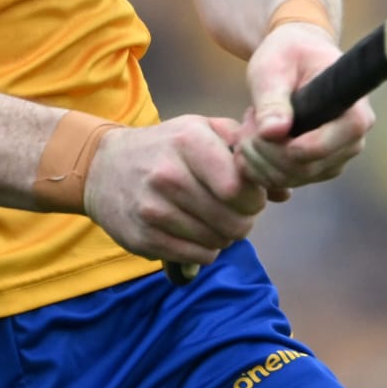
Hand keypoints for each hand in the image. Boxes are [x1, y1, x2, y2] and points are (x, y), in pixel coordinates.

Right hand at [83, 114, 266, 266]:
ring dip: (225, 235)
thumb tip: (284, 191)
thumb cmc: (165, 146)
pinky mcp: (143, 239)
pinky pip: (198, 258)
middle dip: (244, 219)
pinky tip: (195, 231)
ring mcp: (153, 210)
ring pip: (218, 242)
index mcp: (188, 142)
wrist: (102, 168)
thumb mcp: (202, 129)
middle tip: (234, 210)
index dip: (254, 196)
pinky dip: (206, 250)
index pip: (240, 187)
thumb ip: (245, 150)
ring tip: (212, 218)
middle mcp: (169, 176)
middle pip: (233, 220)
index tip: (248, 194)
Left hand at [237, 22, 372, 201]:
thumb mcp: (274, 67)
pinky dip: (258, 167)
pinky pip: (284, 182)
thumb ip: (272, 98)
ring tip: (246, 126)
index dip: (289, 147)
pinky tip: (249, 140)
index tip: (261, 130)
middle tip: (243, 123)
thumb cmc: (288, 54)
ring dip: (257, 159)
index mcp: (353, 111)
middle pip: (305, 168)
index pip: (326, 146)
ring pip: (291, 179)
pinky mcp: (316, 169)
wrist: (294, 58)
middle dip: (265, 152)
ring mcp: (335, 158)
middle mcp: (351, 142)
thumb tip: (273, 132)